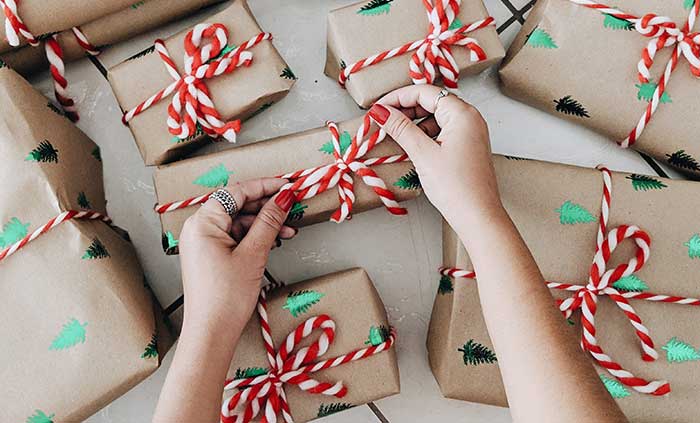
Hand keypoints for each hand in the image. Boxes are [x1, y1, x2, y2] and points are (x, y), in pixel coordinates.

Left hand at [178, 178, 296, 335]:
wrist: (212, 333)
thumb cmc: (225, 297)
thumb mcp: (253, 254)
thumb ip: (269, 222)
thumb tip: (284, 198)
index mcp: (203, 222)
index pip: (237, 192)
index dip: (265, 186)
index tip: (288, 186)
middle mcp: (199, 228)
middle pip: (238, 205)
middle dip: (267, 206)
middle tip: (293, 206)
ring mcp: (204, 242)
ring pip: (239, 222)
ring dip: (265, 224)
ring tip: (290, 230)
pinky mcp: (211, 255)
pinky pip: (235, 237)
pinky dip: (255, 237)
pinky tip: (275, 241)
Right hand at [368, 85, 504, 233]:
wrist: (478, 216)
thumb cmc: (456, 187)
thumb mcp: (423, 154)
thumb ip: (400, 128)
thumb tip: (380, 111)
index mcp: (462, 114)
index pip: (424, 92)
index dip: (397, 97)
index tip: (378, 108)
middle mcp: (469, 118)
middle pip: (431, 102)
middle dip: (405, 110)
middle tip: (382, 121)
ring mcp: (470, 133)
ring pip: (435, 117)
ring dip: (413, 123)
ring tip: (393, 136)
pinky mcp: (467, 147)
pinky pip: (442, 131)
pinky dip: (424, 135)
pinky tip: (410, 146)